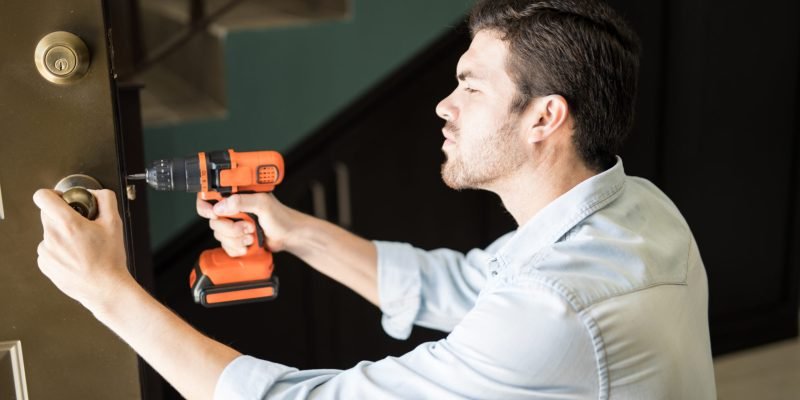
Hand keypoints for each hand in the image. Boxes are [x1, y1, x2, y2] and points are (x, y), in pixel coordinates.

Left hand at [34, 189, 134, 313]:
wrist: (105, 288)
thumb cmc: (110, 259)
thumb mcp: (115, 223)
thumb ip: (105, 200)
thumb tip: (95, 193)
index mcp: (69, 224)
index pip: (43, 197)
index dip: (53, 194)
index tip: (62, 200)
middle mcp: (53, 237)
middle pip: (48, 215)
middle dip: (63, 216)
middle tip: (81, 225)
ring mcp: (46, 252)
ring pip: (50, 233)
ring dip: (62, 235)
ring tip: (82, 247)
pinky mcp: (45, 265)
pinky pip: (49, 250)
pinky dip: (59, 250)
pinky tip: (76, 257)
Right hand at [196, 193, 309, 256]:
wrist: (289, 236)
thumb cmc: (281, 217)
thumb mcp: (262, 204)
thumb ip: (242, 201)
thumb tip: (221, 206)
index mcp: (236, 195)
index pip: (209, 197)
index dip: (206, 207)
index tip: (213, 214)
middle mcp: (232, 209)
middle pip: (214, 221)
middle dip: (230, 228)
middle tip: (248, 227)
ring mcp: (233, 225)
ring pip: (219, 235)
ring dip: (236, 239)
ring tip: (252, 235)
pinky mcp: (236, 239)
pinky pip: (226, 247)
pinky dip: (237, 248)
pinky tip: (249, 244)